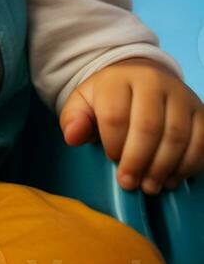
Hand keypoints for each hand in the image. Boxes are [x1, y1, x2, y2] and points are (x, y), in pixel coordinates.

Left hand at [59, 57, 203, 193]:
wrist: (142, 81)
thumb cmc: (109, 99)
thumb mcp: (84, 103)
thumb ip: (74, 119)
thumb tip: (72, 137)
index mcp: (119, 78)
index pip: (115, 115)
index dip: (113, 144)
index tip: (111, 160)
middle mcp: (153, 81)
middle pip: (148, 126)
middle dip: (137, 161)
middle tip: (129, 182)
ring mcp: (180, 94)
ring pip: (176, 135)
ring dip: (162, 167)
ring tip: (149, 186)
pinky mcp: (200, 111)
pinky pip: (200, 142)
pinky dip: (187, 166)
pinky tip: (171, 178)